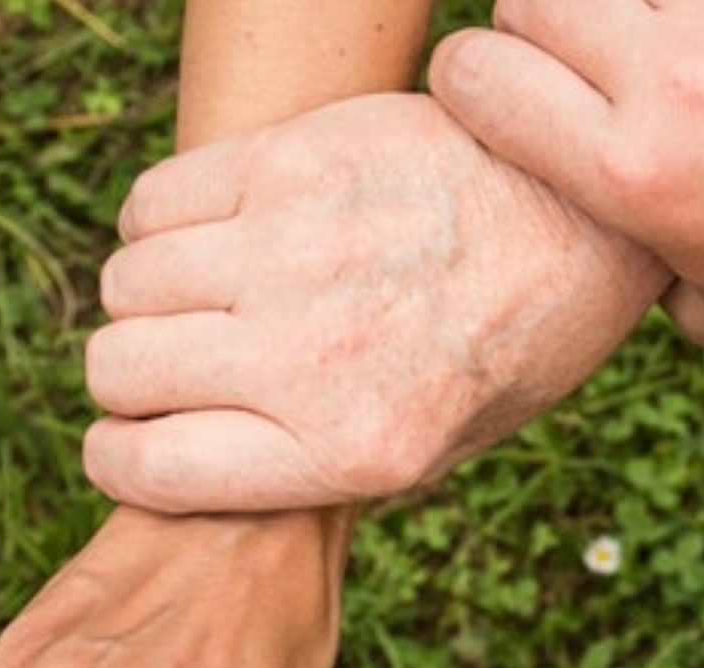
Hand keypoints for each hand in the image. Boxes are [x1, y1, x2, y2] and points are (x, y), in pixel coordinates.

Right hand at [83, 92, 668, 513]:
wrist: (585, 216)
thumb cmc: (511, 343)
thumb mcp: (437, 449)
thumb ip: (314, 467)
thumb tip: (187, 468)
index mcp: (352, 450)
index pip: (146, 469)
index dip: (121, 459)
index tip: (133, 442)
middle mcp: (313, 357)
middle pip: (118, 371)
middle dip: (133, 379)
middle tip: (182, 365)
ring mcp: (296, 251)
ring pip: (126, 283)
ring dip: (149, 298)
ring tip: (209, 296)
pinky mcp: (292, 161)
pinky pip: (152, 202)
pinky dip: (160, 224)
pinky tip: (217, 233)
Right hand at [429, 0, 703, 354]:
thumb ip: (631, 269)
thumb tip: (579, 252)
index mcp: (634, 173)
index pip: (473, 73)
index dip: (480, 79)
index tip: (510, 92)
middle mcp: (679, 82)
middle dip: (546, 24)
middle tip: (595, 59)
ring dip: (633, 0)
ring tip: (674, 40)